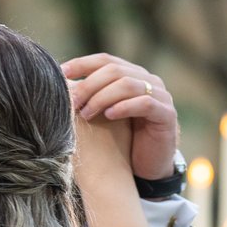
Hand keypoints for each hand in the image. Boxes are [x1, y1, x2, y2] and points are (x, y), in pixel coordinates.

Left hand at [60, 54, 179, 184]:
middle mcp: (148, 80)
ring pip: (127, 84)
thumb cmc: (122, 139)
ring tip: (86, 114)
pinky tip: (109, 116)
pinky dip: (124, 107)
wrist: (149, 166)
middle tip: (72, 102)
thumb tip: (59, 84)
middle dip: (88, 84)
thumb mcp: (104, 114)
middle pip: (114, 70)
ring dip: (102, 97)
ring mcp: (161, 96)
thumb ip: (90, 97)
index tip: (61, 74)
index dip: (82, 64)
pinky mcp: (167, 114)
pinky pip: (145, 103)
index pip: (105, 60)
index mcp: (132, 74)